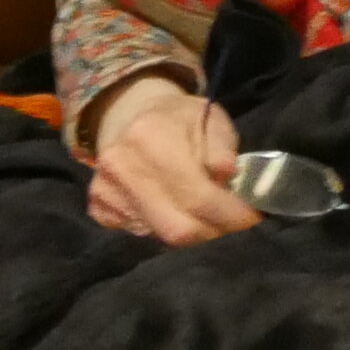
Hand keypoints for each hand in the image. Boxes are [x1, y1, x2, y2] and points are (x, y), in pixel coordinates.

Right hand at [90, 75, 258, 246]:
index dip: (230, 214)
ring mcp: (104, 190)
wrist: (130, 113)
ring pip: (160, 235)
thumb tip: (225, 174)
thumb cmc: (178, 119)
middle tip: (231, 220)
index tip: (251, 216)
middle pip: (177, 228)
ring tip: (205, 212)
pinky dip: (164, 228)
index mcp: (149, 138)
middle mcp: (120, 167)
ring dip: (192, 230)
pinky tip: (173, 208)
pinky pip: (140, 234)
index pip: (198, 195)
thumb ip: (222, 146)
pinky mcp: (98, 207)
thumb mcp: (209, 117)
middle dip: (213, 230)